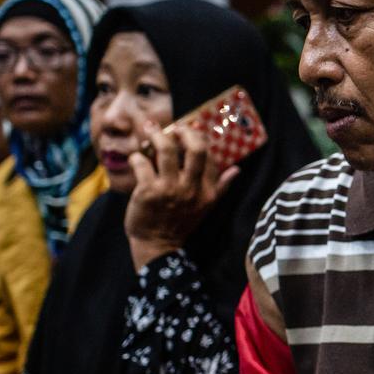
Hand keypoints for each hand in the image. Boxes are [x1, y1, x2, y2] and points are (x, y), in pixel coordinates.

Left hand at [125, 122, 239, 270]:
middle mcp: (191, 188)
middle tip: (174, 128)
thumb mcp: (207, 206)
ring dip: (157, 136)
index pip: (210, 157)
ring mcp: (169, 189)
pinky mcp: (147, 191)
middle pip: (195, 148)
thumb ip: (221, 187)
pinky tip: (136, 159)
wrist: (158, 245)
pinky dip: (136, 157)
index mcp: (208, 191)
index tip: (189, 132)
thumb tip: (236, 170)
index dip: (199, 140)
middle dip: (184, 132)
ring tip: (150, 130)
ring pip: (167, 150)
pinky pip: (142, 163)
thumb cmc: (181, 222)